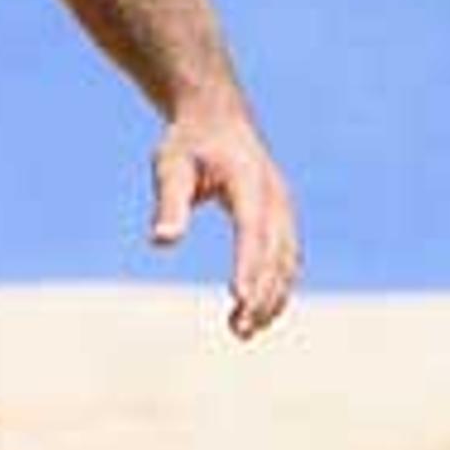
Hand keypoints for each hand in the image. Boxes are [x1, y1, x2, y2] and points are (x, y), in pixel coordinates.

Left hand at [150, 102, 297, 338]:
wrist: (217, 118)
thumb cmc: (188, 143)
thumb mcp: (170, 166)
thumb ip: (170, 204)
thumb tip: (162, 243)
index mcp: (249, 181)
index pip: (252, 230)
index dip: (248, 265)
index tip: (239, 298)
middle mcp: (276, 197)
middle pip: (276, 253)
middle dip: (262, 293)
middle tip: (239, 330)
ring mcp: (284, 209)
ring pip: (287, 262)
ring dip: (272, 298)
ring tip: (243, 331)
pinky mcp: (282, 220)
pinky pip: (287, 259)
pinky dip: (277, 287)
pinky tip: (258, 313)